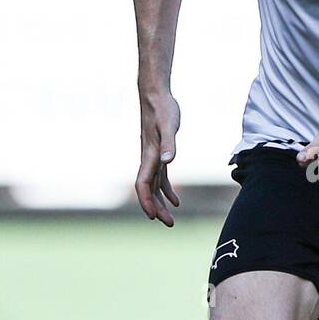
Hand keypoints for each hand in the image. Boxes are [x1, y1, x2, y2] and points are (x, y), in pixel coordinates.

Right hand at [136, 91, 180, 225]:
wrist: (155, 95)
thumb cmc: (162, 109)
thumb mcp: (168, 125)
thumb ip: (169, 143)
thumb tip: (167, 161)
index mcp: (149, 155)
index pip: (143, 184)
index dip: (146, 201)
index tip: (153, 216)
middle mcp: (148, 159)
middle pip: (149, 190)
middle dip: (157, 208)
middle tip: (169, 224)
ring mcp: (152, 157)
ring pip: (154, 186)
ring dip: (161, 203)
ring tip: (171, 219)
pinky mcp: (159, 153)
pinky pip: (160, 177)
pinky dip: (166, 190)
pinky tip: (176, 200)